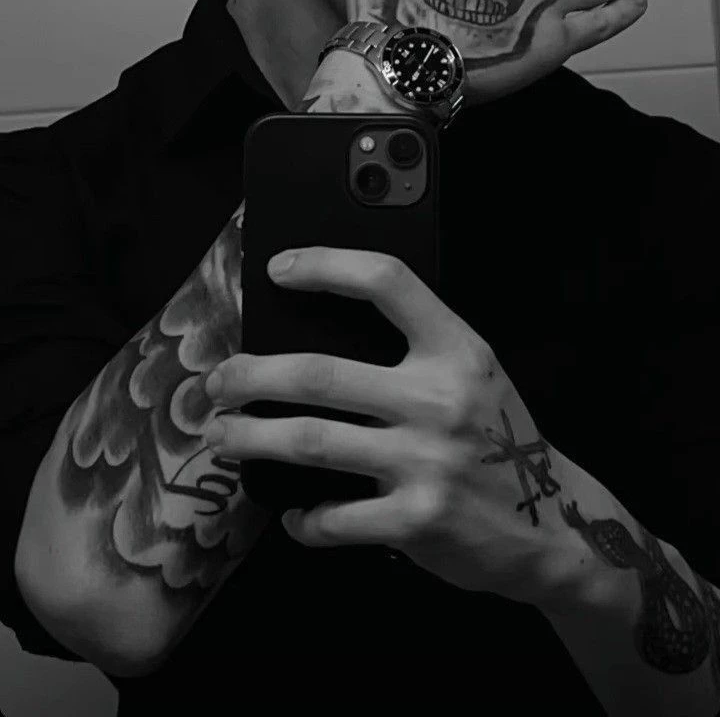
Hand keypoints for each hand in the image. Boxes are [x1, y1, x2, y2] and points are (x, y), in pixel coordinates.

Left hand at [203, 246, 581, 608]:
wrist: (551, 524)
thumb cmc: (496, 439)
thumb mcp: (474, 374)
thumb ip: (415, 349)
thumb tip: (318, 329)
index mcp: (456, 349)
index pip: (386, 281)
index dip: (325, 265)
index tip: (279, 269)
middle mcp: (439, 398)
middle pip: (319, 371)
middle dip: (252, 375)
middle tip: (219, 381)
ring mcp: (426, 461)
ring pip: (309, 441)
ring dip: (252, 437)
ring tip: (224, 435)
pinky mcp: (415, 521)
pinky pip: (332, 517)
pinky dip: (302, 518)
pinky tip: (293, 513)